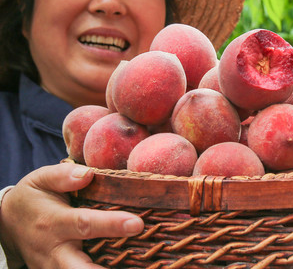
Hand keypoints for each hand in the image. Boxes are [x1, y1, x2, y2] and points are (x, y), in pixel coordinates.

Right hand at [0, 163, 143, 268]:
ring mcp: (56, 268)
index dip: (112, 225)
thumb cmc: (33, 198)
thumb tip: (88, 173)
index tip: (137, 224)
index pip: (85, 224)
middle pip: (81, 267)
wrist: (7, 225)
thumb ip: (63, 175)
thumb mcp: (41, 180)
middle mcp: (55, 251)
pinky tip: (128, 268)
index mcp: (54, 222)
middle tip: (139, 267)